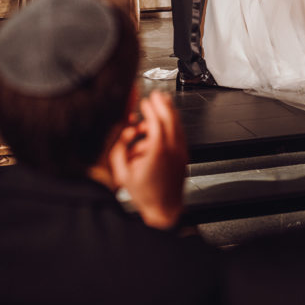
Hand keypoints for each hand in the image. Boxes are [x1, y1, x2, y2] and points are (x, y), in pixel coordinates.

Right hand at [108, 91, 187, 228]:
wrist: (164, 210)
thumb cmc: (144, 194)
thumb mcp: (123, 174)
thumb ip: (119, 151)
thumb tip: (124, 133)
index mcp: (157, 152)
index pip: (156, 122)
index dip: (151, 108)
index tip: (146, 101)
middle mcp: (172, 149)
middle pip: (170, 118)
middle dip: (163, 103)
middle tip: (156, 95)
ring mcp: (180, 152)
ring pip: (178, 124)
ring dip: (170, 111)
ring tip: (164, 102)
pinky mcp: (184, 156)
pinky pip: (180, 134)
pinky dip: (175, 123)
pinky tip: (170, 119)